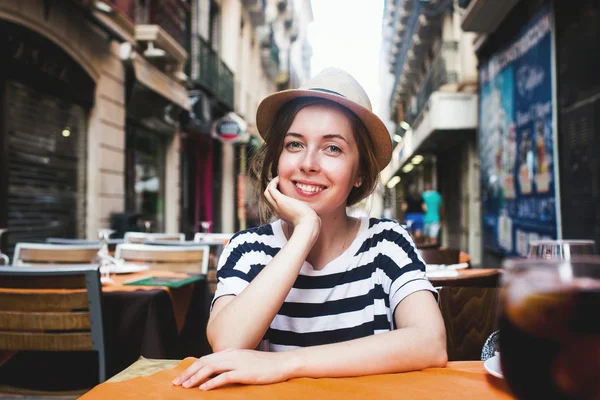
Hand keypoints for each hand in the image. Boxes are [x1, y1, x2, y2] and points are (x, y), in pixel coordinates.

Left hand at [172, 349, 291, 390]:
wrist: (282, 363)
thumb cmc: (264, 365)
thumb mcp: (245, 362)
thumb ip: (231, 365)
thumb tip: (216, 374)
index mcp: (230, 352)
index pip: (205, 359)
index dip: (191, 368)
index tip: (181, 378)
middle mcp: (231, 355)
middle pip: (204, 362)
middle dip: (188, 373)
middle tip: (176, 383)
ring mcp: (237, 363)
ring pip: (210, 368)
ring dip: (196, 377)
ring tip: (185, 386)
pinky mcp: (244, 372)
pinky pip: (224, 377)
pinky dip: (212, 383)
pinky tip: (203, 389)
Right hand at [264, 177, 319, 229]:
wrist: (308, 224)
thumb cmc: (309, 221)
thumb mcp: (303, 215)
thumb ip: (303, 211)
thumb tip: (309, 210)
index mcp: (282, 213)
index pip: (274, 201)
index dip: (277, 193)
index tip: (283, 187)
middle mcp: (277, 210)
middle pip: (268, 197)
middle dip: (272, 187)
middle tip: (280, 181)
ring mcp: (278, 206)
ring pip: (267, 193)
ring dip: (272, 184)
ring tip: (279, 179)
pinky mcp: (281, 201)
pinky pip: (271, 189)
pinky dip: (274, 182)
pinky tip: (280, 179)